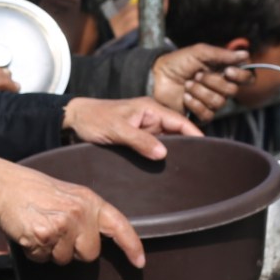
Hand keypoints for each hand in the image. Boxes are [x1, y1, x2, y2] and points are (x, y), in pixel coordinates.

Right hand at [0, 164, 145, 266]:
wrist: (4, 187)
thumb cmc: (35, 191)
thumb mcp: (70, 195)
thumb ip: (87, 214)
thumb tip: (97, 240)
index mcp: (90, 201)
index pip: (119, 226)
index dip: (131, 246)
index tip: (139, 263)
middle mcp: (79, 214)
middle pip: (90, 254)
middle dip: (75, 251)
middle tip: (58, 233)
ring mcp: (61, 227)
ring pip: (64, 259)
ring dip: (52, 252)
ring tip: (41, 230)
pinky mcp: (42, 237)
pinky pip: (44, 259)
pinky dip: (35, 252)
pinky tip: (29, 234)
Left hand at [61, 96, 201, 159]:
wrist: (73, 120)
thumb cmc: (93, 119)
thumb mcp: (117, 130)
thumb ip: (140, 140)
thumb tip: (163, 154)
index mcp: (151, 109)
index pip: (181, 122)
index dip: (195, 135)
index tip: (206, 150)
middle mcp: (151, 118)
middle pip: (176, 134)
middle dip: (185, 147)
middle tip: (194, 166)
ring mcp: (143, 129)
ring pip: (164, 143)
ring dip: (170, 154)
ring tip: (181, 171)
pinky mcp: (135, 139)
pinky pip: (151, 148)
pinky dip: (156, 156)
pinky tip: (161, 169)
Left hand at [151, 44, 253, 118]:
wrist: (156, 76)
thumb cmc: (177, 63)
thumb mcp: (199, 52)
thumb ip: (222, 54)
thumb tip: (245, 54)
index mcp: (225, 72)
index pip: (247, 78)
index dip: (241, 76)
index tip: (228, 71)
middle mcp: (221, 88)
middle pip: (232, 91)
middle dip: (213, 82)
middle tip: (197, 75)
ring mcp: (210, 102)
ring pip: (219, 102)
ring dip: (201, 92)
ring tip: (187, 84)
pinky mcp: (199, 114)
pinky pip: (207, 114)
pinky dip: (195, 104)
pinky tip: (185, 97)